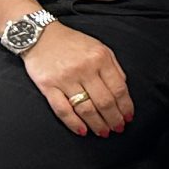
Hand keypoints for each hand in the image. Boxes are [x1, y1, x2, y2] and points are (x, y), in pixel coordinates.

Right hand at [23, 21, 134, 136]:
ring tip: (103, 132)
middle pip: (104, 101)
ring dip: (97, 124)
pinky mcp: (48, 86)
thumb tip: (123, 90)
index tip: (128, 117)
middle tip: (118, 128)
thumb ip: (113, 68)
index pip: (118, 88)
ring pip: (85, 108)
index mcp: (100, 58)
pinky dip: (73, 123)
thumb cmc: (72, 43)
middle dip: (114, 119)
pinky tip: (82, 130)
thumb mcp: (99, 48)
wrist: (40, 35)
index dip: (125, 106)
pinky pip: (62, 109)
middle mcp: (84, 69)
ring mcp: (65, 78)